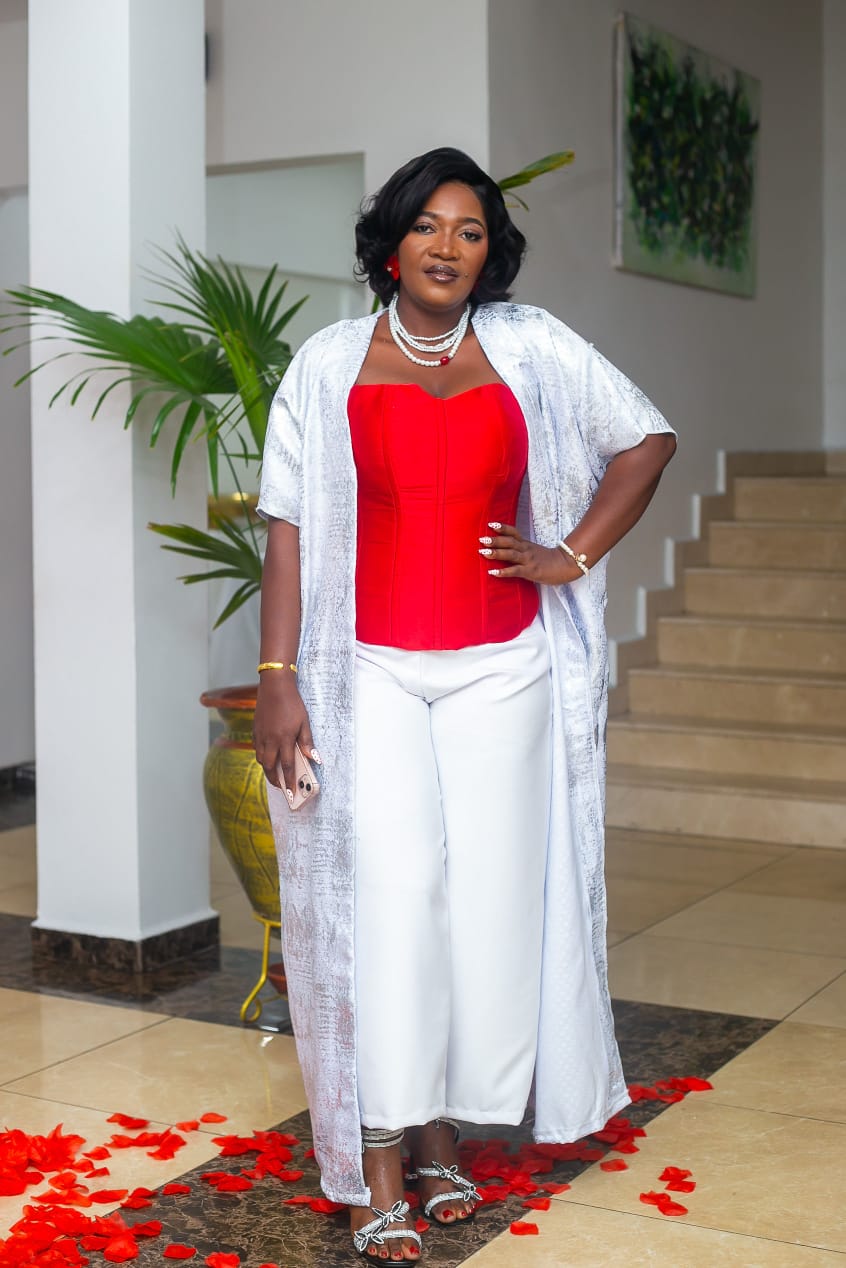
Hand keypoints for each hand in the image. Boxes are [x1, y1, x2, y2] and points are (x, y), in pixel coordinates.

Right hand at [253, 673, 319, 801]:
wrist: (274, 687)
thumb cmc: (292, 703)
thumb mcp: (304, 722)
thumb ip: (307, 742)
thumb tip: (314, 759)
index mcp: (284, 739)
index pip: (288, 766)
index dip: (289, 781)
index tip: (291, 792)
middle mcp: (270, 740)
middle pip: (270, 767)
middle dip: (275, 780)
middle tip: (281, 787)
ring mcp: (261, 736)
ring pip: (261, 759)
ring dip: (267, 769)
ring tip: (275, 774)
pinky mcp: (255, 730)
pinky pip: (256, 749)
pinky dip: (261, 757)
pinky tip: (267, 757)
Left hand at [478, 523, 580, 584]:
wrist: (565, 565)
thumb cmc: (548, 560)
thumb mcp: (533, 551)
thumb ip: (521, 549)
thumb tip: (506, 549)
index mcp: (526, 544)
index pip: (513, 533)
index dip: (503, 528)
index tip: (491, 524)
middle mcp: (526, 550)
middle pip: (509, 542)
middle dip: (495, 540)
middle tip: (482, 538)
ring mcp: (528, 560)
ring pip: (511, 554)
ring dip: (497, 553)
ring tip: (483, 552)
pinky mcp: (530, 571)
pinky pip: (515, 571)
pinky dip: (503, 571)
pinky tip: (493, 572)